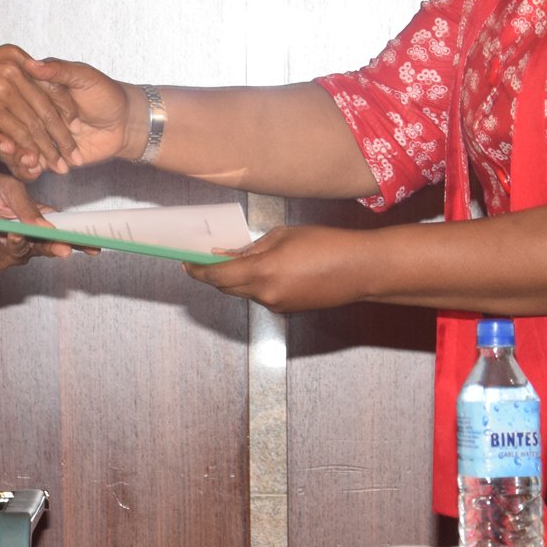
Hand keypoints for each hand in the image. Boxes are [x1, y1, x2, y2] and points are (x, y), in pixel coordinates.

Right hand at [0, 46, 82, 174]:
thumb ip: (3, 76)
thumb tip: (20, 95)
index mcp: (13, 55)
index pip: (50, 83)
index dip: (64, 108)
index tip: (73, 127)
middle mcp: (13, 66)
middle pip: (47, 104)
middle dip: (62, 133)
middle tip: (72, 152)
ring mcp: (3, 85)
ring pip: (37, 122)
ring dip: (51, 147)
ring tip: (61, 164)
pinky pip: (20, 132)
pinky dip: (31, 150)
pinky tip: (37, 163)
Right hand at [0, 56, 138, 180]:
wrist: (125, 122)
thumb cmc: (105, 93)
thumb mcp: (83, 76)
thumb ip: (58, 70)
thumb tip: (32, 63)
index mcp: (35, 90)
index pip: (8, 100)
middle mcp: (32, 112)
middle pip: (6, 127)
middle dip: (4, 141)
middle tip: (8, 149)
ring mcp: (38, 134)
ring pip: (15, 148)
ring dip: (17, 157)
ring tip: (29, 161)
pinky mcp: (47, 154)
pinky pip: (29, 164)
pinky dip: (28, 169)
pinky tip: (36, 170)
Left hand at [0, 169, 74, 267]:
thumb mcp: (9, 190)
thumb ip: (28, 209)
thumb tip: (49, 229)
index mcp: (37, 217)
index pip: (62, 231)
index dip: (79, 240)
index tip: (94, 247)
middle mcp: (26, 235)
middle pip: (46, 248)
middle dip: (54, 248)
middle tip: (62, 248)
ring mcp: (8, 248)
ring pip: (22, 256)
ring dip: (18, 244)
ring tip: (10, 231)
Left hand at [183, 224, 380, 312]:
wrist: (360, 270)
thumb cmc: (326, 244)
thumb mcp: (283, 235)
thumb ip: (253, 247)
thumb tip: (230, 253)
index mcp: (262, 272)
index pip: (217, 276)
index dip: (198, 271)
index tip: (186, 263)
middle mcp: (266, 295)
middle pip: (226, 288)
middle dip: (213, 275)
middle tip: (204, 259)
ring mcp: (277, 306)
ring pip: (245, 293)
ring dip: (237, 279)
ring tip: (238, 258)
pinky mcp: (289, 310)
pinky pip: (263, 296)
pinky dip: (256, 284)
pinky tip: (265, 269)